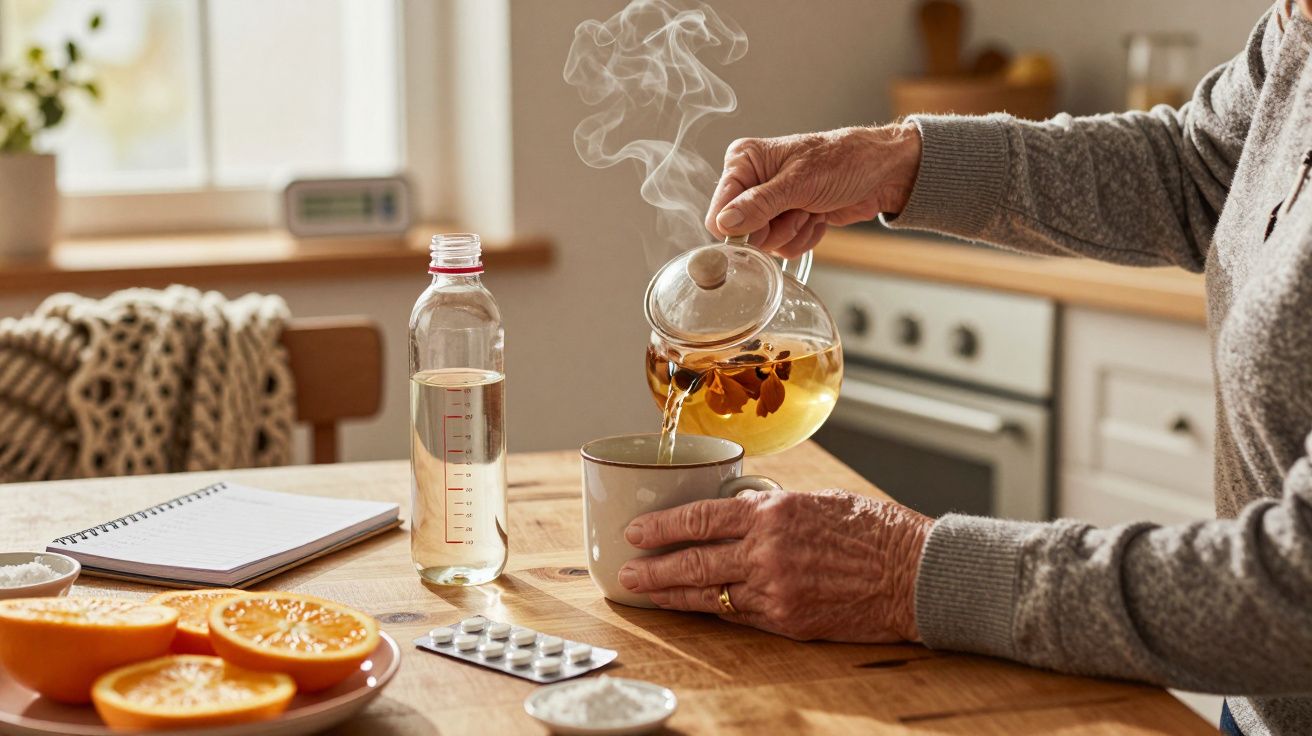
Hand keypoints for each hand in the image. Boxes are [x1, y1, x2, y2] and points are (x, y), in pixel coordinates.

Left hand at [618, 489, 933, 642]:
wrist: (912, 572)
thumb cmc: (870, 529)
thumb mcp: (814, 500)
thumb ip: (770, 508)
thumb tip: (734, 510)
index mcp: (773, 512)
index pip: (701, 517)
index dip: (662, 526)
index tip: (635, 531)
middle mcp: (767, 551)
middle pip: (694, 562)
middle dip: (653, 568)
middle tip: (624, 571)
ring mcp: (776, 590)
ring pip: (709, 595)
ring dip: (671, 595)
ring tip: (643, 593)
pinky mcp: (788, 620)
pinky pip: (739, 615)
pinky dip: (712, 610)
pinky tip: (692, 608)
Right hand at [705, 124, 921, 257]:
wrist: (881, 173)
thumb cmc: (844, 161)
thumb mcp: (799, 182)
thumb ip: (759, 204)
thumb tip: (725, 223)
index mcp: (744, 162)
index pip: (719, 212)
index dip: (742, 227)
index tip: (770, 221)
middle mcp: (751, 182)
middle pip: (742, 234)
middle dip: (775, 229)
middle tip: (800, 209)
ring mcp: (769, 204)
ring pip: (765, 244)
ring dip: (794, 233)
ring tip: (812, 208)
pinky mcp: (786, 220)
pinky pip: (784, 248)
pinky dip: (805, 237)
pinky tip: (818, 215)